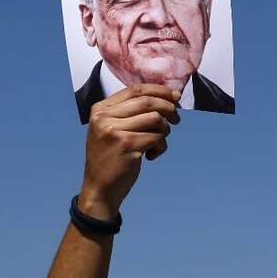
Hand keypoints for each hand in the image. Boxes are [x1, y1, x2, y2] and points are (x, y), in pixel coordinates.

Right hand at [78, 84, 180, 220]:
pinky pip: (157, 137)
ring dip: (164, 130)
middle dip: (168, 108)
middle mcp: (105, 117)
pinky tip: (151, 155)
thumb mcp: (112, 128)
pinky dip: (161, 146)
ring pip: (155, 118)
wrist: (99, 188)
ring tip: (158, 142)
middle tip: (176, 118)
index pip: (135, 89)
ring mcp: (115, 130)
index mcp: (100, 109)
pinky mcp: (127, 145)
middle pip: (147, 101)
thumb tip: (169, 96)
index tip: (175, 96)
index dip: (158, 90)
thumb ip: (131, 112)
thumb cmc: (111, 157)